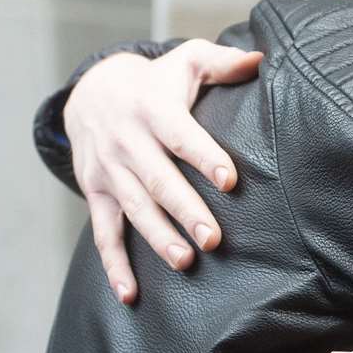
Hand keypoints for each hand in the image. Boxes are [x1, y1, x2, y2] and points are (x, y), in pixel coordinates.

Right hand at [64, 40, 261, 302]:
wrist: (91, 92)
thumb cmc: (156, 81)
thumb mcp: (186, 61)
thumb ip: (222, 61)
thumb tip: (261, 59)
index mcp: (152, 108)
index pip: (180, 134)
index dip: (204, 156)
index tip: (230, 180)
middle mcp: (126, 142)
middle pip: (158, 180)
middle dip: (185, 210)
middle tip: (214, 238)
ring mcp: (108, 170)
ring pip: (133, 208)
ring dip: (157, 237)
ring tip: (184, 261)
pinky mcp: (96, 193)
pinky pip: (103, 232)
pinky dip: (114, 265)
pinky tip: (131, 293)